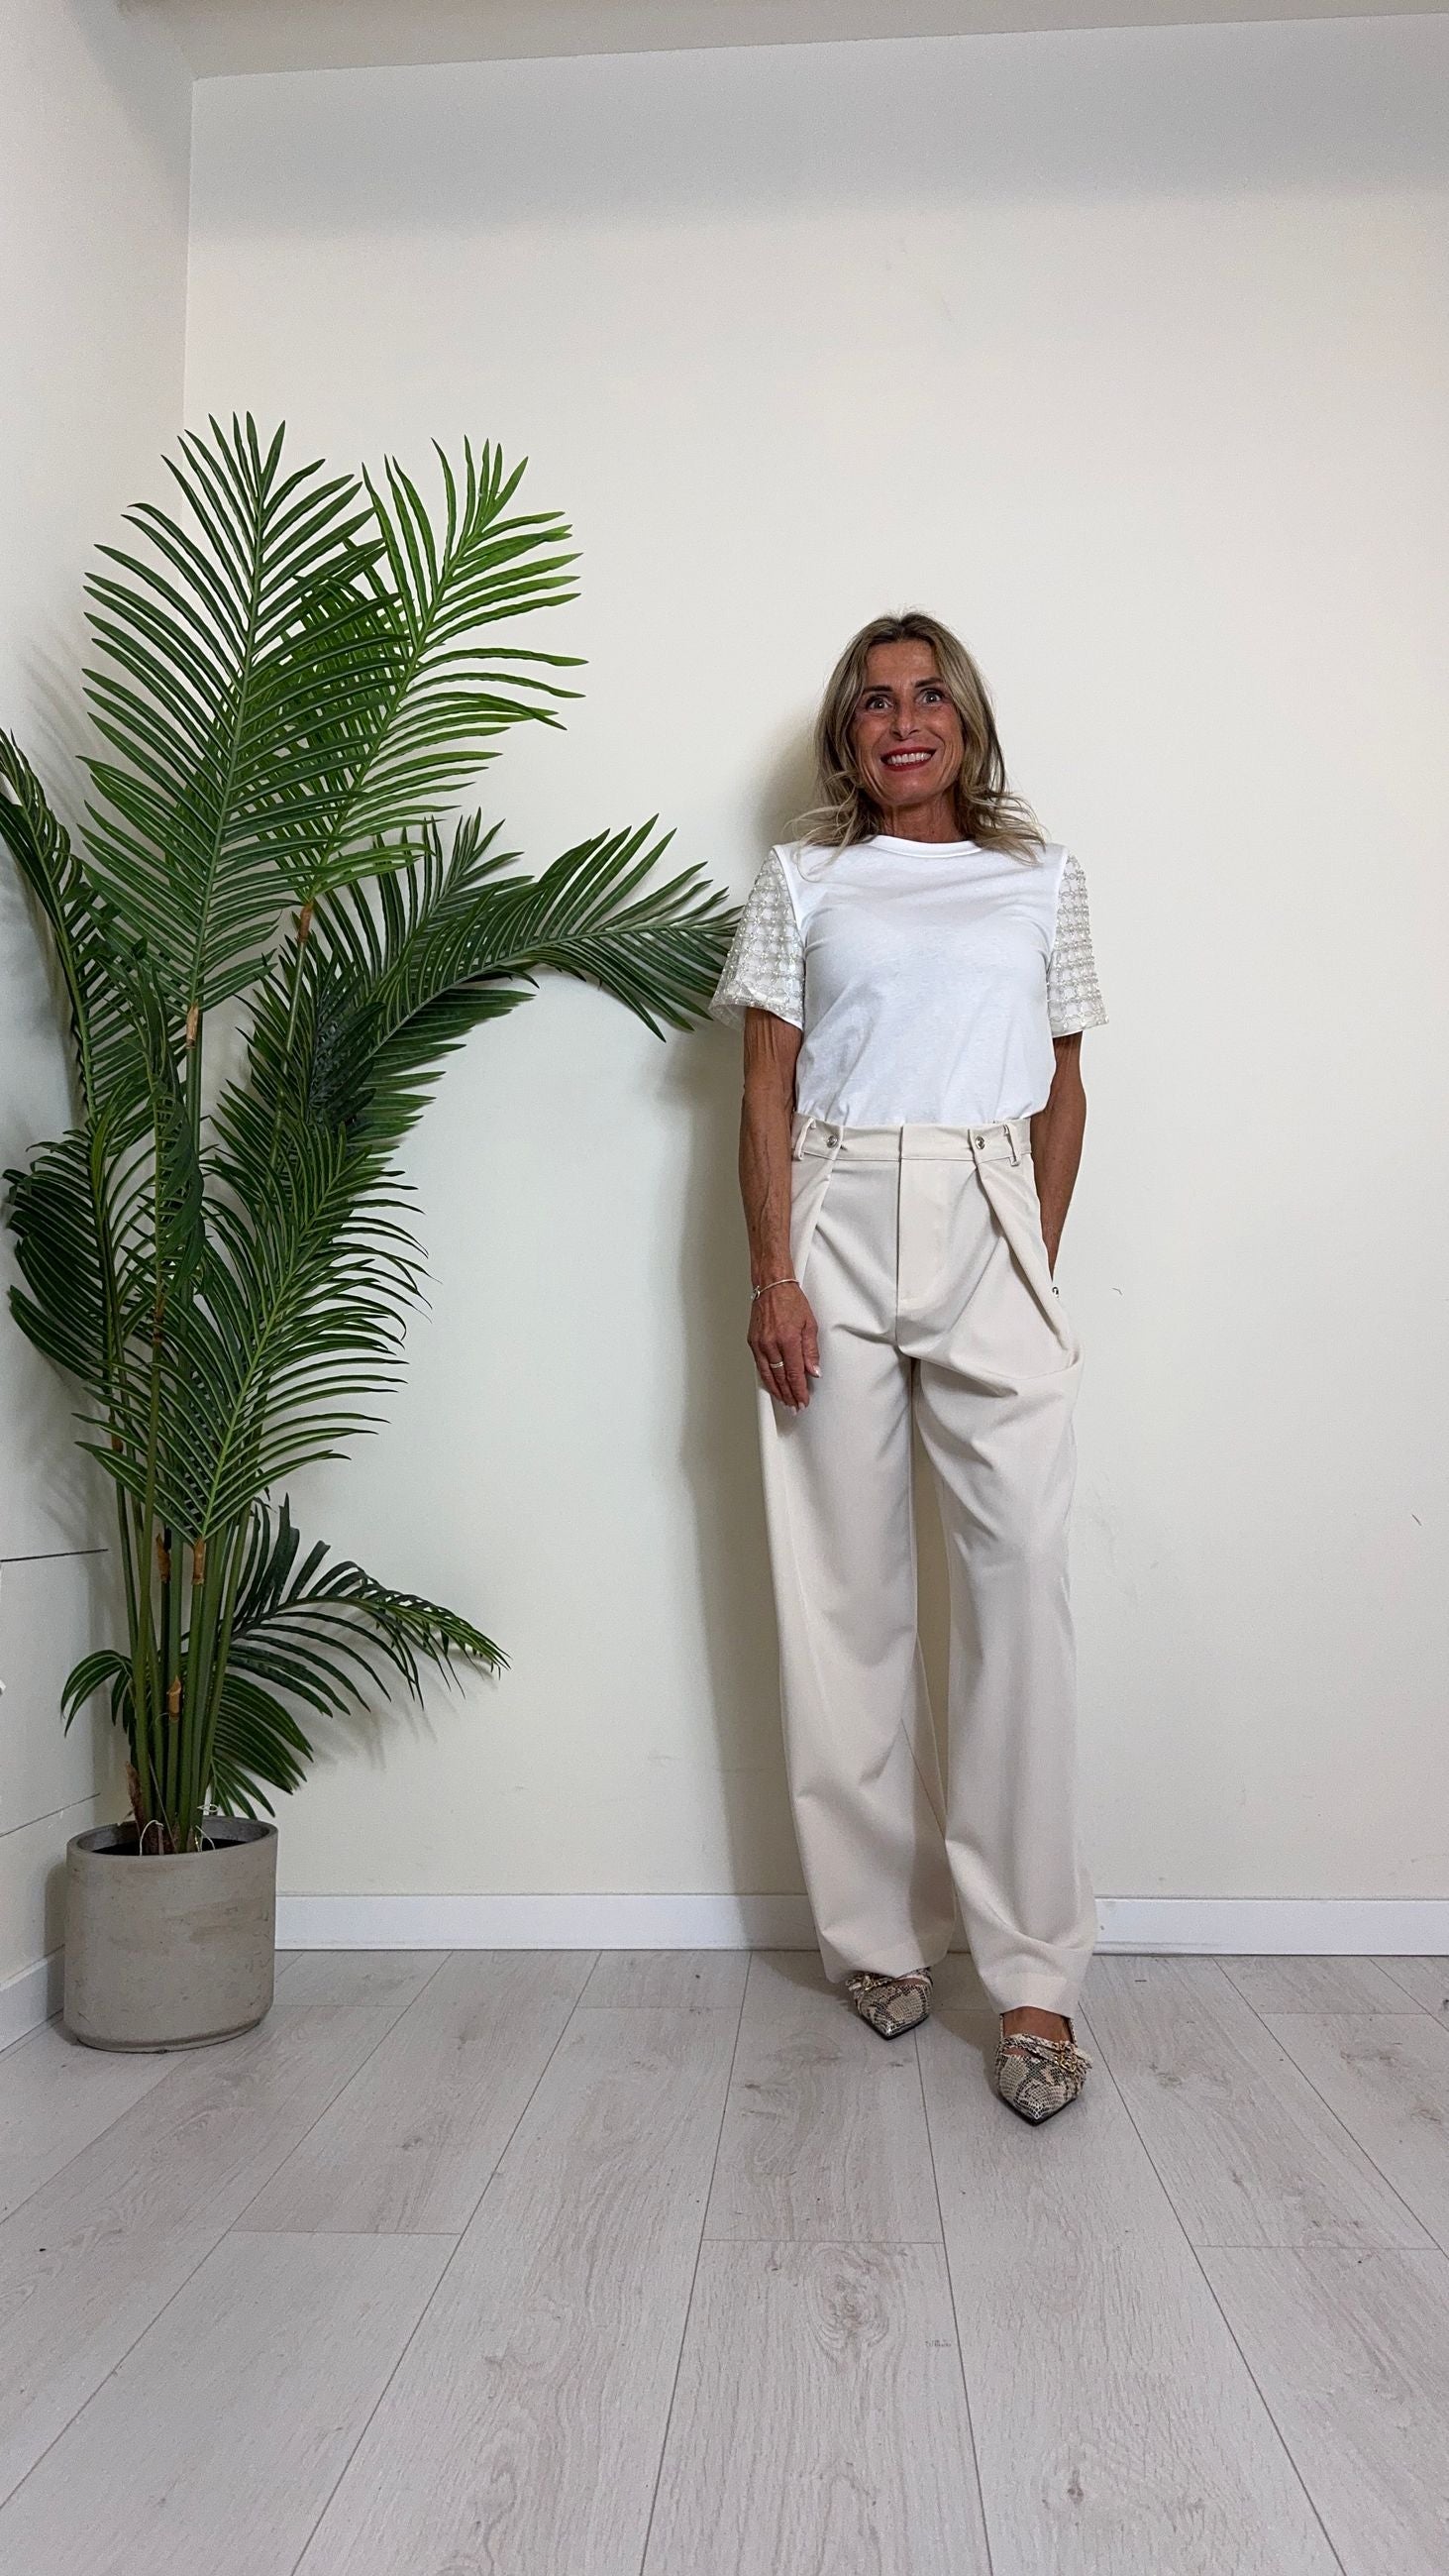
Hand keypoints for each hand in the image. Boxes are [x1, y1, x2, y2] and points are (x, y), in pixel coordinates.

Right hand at [749, 1281, 820, 1409]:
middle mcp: (771, 1343)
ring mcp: (759, 1344)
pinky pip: (760, 1366)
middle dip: (789, 1395)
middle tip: (795, 1407)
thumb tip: (813, 1371)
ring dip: (777, 1390)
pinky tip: (773, 1385)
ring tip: (784, 1401)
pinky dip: (767, 1378)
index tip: (803, 1401)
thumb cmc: (790, 1300)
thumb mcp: (809, 1324)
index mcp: (788, 1339)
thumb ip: (811, 1350)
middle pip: (781, 1378)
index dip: (799, 1390)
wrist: (771, 1286)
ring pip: (768, 1375)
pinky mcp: (752, 1342)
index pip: (794, 1373)